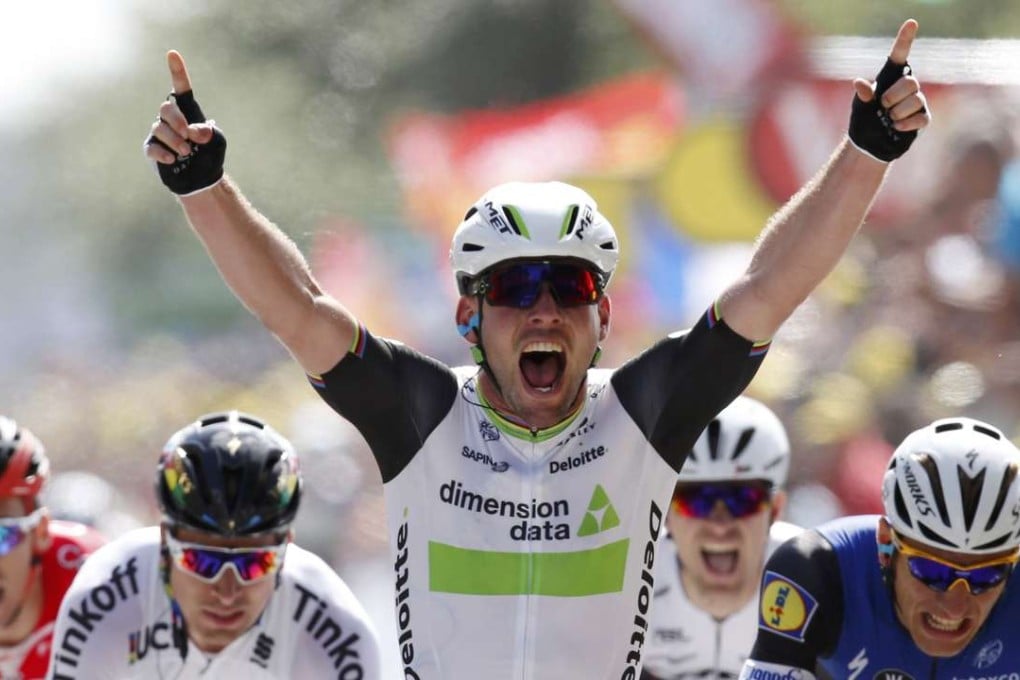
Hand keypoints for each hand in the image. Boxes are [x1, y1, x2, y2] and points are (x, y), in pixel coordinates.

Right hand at [144, 51, 226, 194]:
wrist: (202, 179)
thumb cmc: (210, 156)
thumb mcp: (216, 141)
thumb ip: (208, 132)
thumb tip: (193, 132)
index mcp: (188, 111)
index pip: (181, 88)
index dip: (177, 71)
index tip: (173, 54)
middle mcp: (172, 118)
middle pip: (166, 108)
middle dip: (177, 121)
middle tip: (188, 136)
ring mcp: (160, 133)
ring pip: (159, 128)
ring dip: (174, 140)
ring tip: (186, 152)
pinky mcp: (152, 149)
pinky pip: (152, 146)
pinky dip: (162, 152)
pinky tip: (172, 159)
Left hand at [848, 19, 930, 161]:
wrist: (870, 144)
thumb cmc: (864, 121)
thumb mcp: (860, 108)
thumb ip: (863, 95)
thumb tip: (860, 83)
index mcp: (890, 78)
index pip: (899, 55)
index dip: (905, 39)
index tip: (911, 23)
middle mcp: (906, 87)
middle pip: (910, 82)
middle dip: (893, 96)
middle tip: (882, 106)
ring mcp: (917, 101)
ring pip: (915, 100)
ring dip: (897, 112)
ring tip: (888, 119)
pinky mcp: (923, 117)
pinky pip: (920, 117)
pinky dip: (906, 123)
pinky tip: (896, 127)